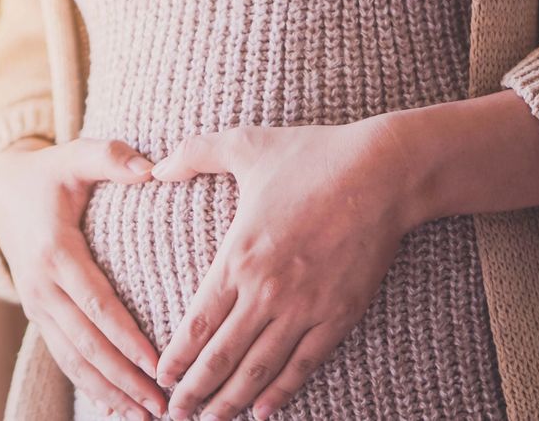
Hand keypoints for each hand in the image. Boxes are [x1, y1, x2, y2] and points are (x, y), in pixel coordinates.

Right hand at [0, 137, 166, 419]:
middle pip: (86, 343)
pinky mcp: (39, 315)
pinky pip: (64, 357)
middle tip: (163, 403)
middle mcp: (42, 286)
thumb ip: (111, 157)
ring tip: (146, 415)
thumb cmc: (48, 173)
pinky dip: (90, 386)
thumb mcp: (75, 154)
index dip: (125, 336)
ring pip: (73, 359)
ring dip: (109, 391)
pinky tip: (118, 408)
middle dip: (124, 377)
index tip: (157, 363)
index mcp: (55, 251)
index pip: (96, 303)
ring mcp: (37, 305)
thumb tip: (153, 169)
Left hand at [150, 118, 430, 419]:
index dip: (177, 357)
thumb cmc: (313, 155)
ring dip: (232, 400)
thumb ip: (195, 154)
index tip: (160, 376)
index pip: (198, 323)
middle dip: (194, 391)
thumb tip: (155, 167)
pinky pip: (305, 363)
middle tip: (174, 415)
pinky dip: (282, 390)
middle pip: (222, 356)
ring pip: (260, 368)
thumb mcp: (245, 144)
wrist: (384, 172)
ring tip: (212, 420)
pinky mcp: (340, 314)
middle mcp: (267, 290)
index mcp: (238, 256)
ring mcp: (305, 307)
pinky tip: (264, 410)